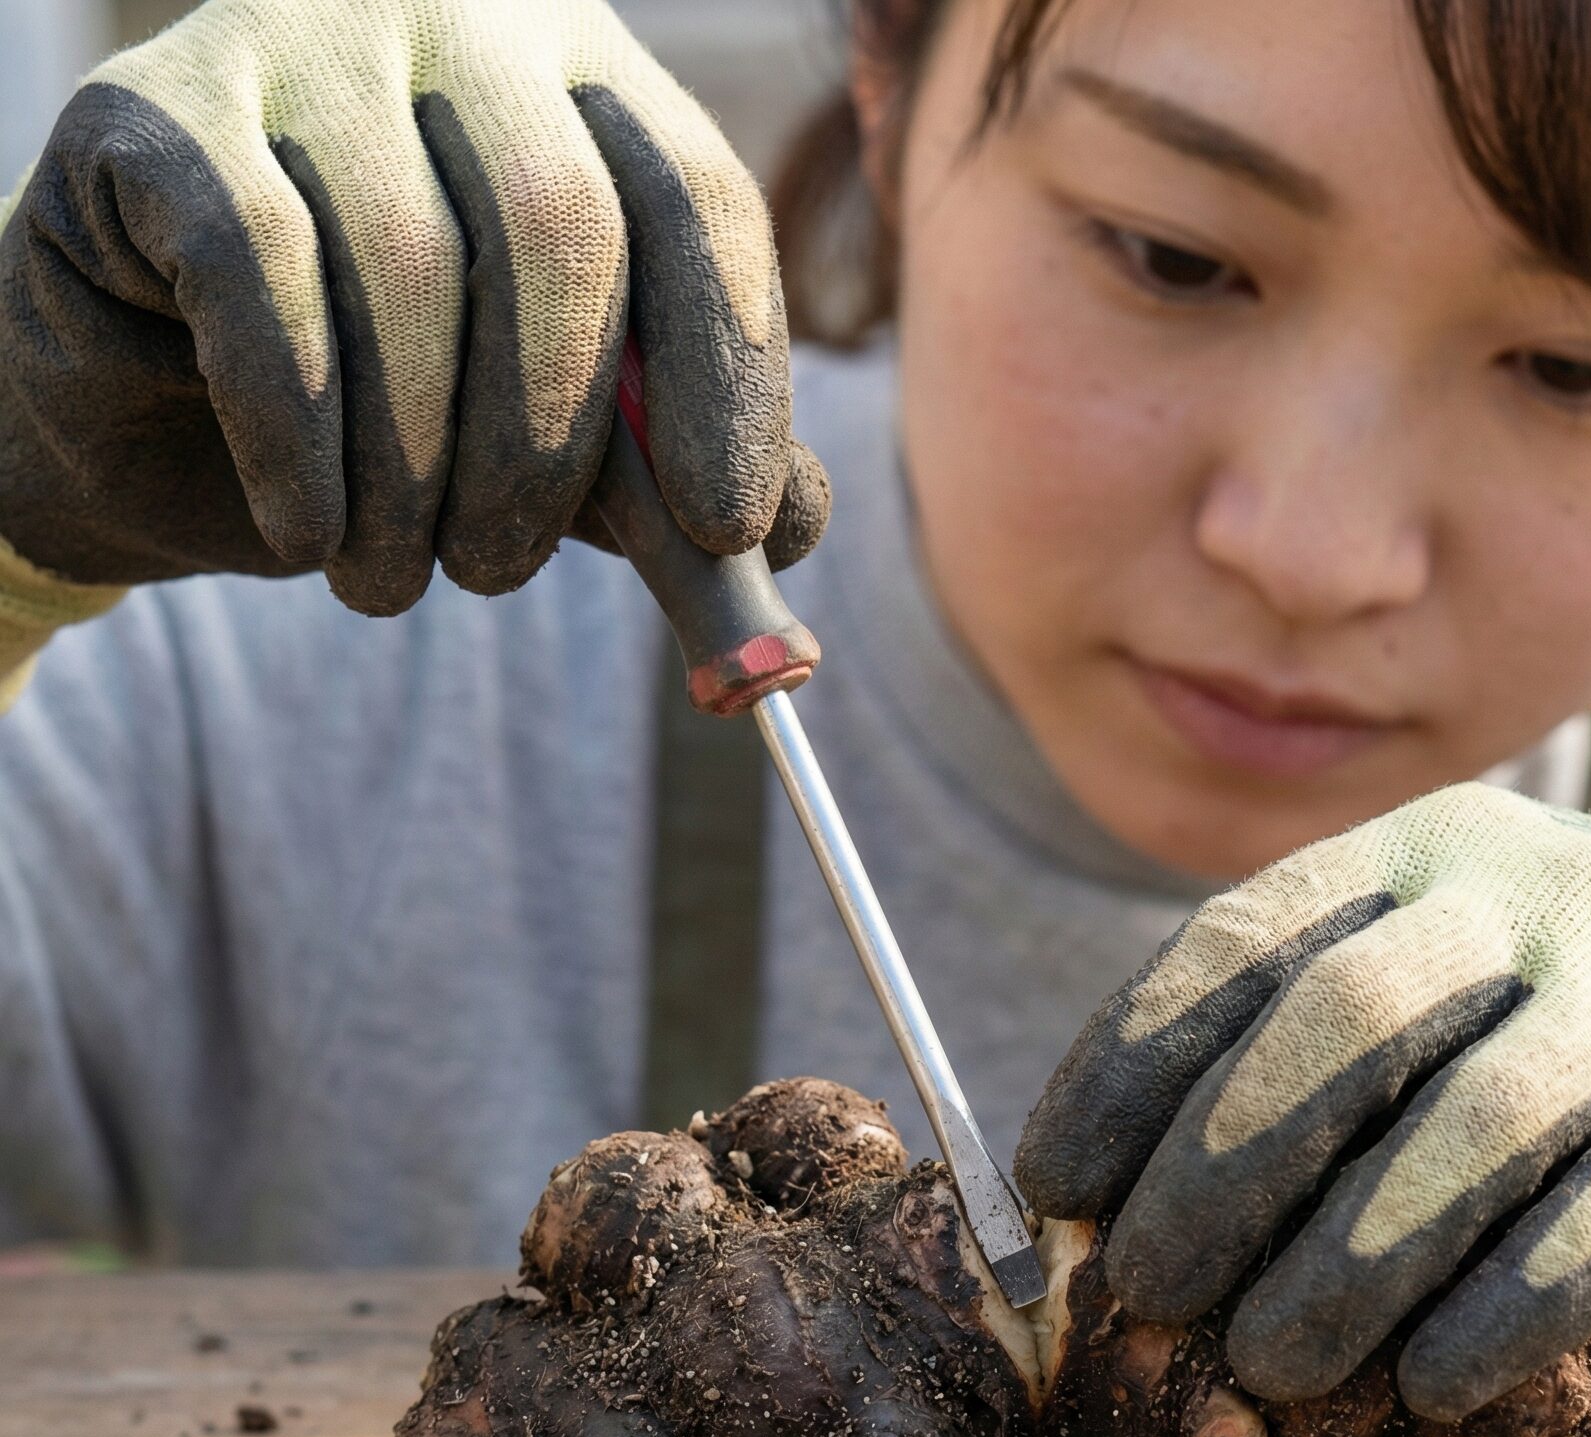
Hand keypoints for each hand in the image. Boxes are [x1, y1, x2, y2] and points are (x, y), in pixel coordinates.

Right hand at [0, 0, 826, 619]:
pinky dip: (297, 433)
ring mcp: (300, 40)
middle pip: (560, 224)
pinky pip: (258, 272)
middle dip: (549, 445)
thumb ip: (664, 479)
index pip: (698, 202)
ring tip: (393, 582)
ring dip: (409, 474)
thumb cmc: (384, 419)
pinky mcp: (155, 106)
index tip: (728, 533)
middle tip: (504, 577)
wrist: (148, 406)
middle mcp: (457, 24)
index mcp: (586, 88)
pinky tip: (307, 530)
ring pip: (406, 262)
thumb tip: (798, 536)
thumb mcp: (551, 449)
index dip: (730, 373)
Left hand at [1017, 783, 1590, 1418]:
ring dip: (1351, 1264)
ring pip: (1474, 1127)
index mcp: (1418, 849)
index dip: (1128, 1066)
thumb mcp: (1439, 961)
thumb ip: (1300, 1036)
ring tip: (1264, 1368)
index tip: (1052, 1185)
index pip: (1240, 941)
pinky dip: (1517, 1304)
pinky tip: (1434, 1388)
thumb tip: (1104, 1188)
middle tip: (1144, 1290)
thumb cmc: (1562, 1008)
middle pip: (1343, 1023)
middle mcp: (1526, 890)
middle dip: (1221, 1170)